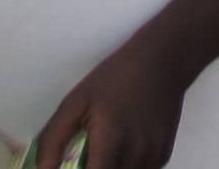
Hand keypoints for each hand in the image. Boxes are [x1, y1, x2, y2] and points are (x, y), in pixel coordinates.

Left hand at [31, 32, 192, 168]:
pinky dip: (127, 168)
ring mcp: (153, 156)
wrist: (163, 61)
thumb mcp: (77, 101)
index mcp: (111, 138)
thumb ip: (54, 139)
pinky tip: (122, 150)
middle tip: (85, 158)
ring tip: (102, 153)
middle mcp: (136, 153)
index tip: (72, 167)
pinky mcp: (163, 155)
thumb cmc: (115, 77)